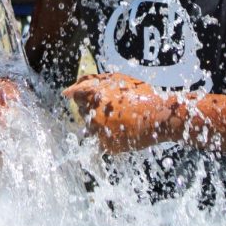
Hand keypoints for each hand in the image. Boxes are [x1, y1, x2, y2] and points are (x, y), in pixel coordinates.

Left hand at [62, 73, 187, 153]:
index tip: (81, 97)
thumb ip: (91, 82)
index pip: (76, 95)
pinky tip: (123, 130)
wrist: (159, 117)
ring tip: (119, 120)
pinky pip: (100, 141)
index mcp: (95, 94)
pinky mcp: (106, 145)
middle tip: (114, 109)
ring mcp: (99, 131)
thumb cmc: (140, 95)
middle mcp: (93, 113)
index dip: (80, 96)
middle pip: (83, 112)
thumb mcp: (117, 80)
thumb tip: (66, 92)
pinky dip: (108, 137)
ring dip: (99, 125)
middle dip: (93, 110)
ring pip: (90, 128)